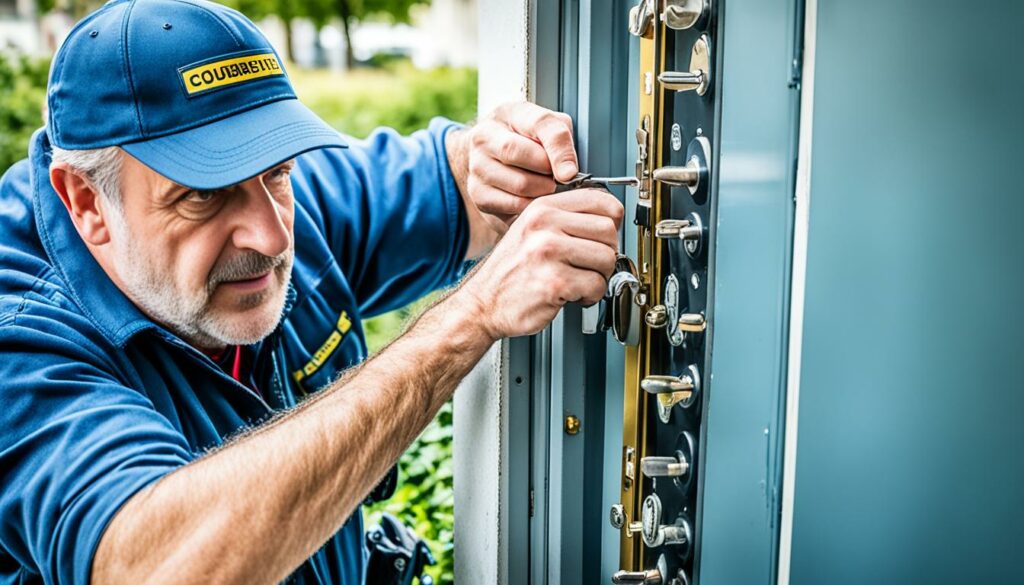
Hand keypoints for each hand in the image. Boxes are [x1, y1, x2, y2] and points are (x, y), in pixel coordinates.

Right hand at [457, 188, 623, 339]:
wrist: (484, 303)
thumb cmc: (511, 270)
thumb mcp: (531, 230)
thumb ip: (565, 219)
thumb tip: (609, 220)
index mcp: (542, 208)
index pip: (601, 201)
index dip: (611, 221)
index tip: (603, 236)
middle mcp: (545, 226)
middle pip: (608, 231)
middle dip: (605, 253)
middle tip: (589, 264)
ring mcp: (549, 254)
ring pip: (607, 259)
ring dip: (599, 276)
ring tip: (578, 280)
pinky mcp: (555, 283)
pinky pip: (596, 286)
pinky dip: (590, 296)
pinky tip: (571, 294)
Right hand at [464, 102, 579, 233]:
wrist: (489, 159)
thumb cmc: (526, 142)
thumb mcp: (546, 130)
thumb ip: (560, 138)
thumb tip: (568, 171)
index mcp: (510, 113)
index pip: (540, 124)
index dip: (560, 150)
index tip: (571, 173)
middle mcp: (486, 136)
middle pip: (520, 154)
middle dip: (547, 172)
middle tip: (558, 180)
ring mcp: (477, 165)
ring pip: (519, 184)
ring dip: (541, 191)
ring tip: (546, 188)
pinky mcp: (477, 192)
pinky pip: (512, 204)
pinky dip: (530, 207)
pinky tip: (534, 200)